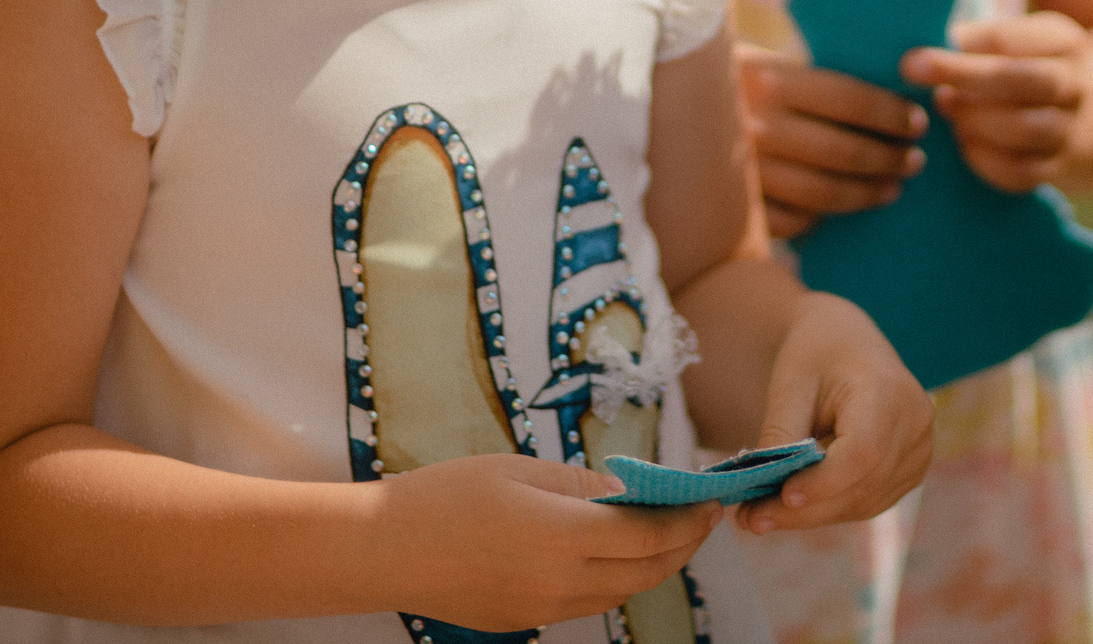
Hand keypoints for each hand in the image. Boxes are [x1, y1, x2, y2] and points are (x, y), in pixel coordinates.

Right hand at [369, 454, 719, 629]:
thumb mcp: (518, 470)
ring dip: (652, 567)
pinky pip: (586, 604)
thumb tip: (630, 494)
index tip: (708, 499)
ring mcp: (541, 610)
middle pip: (645, 571)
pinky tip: (614, 555)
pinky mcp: (524, 622)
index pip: (646, 533)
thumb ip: (581, 485)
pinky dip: (614, 581)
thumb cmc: (446, 494)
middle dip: (682, 545)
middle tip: (701, 518)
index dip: (685, 518)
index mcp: (559, 535)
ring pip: (620, 593)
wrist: (384, 550)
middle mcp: (558, 582)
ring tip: (665, 535)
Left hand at [733, 292, 932, 534]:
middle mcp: (914, 423)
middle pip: (862, 484)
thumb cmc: (815, 355)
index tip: (782, 497)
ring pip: (864, 502)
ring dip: (812, 516)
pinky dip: (829, 508)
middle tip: (750, 520)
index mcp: (888, 390)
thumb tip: (759, 488)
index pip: (863, 452)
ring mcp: (918, 450)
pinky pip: (869, 501)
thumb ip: (780, 434)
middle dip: (805, 509)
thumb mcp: (790, 384)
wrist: (846, 342)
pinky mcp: (910, 469)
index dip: (825, 482)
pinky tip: (793, 506)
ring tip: (759, 516)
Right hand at [737, 43, 926, 238]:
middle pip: (845, 152)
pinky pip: (792, 220)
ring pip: (825, 193)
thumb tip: (884, 93)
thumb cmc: (721, 82)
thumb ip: (807, 80)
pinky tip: (838, 211)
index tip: (917, 122)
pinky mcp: (734, 206)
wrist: (649, 108)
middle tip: (915, 160)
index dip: (892, 115)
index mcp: (769, 80)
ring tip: (892, 188)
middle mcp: (757, 127)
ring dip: (868, 194)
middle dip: (891, 158)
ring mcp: (746, 172)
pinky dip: (820, 219)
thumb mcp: (759, 65)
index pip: (851, 100)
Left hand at [904, 13, 1089, 192]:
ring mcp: (1070, 128)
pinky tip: (964, 143)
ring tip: (946, 110)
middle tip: (924, 85)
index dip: (958, 51)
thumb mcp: (1018, 42)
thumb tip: (926, 42)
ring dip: (975, 121)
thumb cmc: (1032, 69)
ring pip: (1023, 129)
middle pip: (1020, 80)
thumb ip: (976, 40)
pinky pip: (1020, 172)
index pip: (1008, 40)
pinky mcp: (1059, 167)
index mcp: (1062, 41)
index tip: (912, 60)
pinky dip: (984, 160)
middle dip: (964, 80)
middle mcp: (1073, 84)